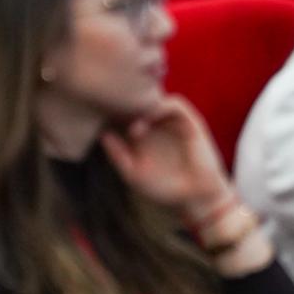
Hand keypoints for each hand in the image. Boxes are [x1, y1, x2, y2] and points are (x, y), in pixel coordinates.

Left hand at [99, 95, 231, 216]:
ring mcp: (174, 120)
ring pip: (156, 97)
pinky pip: (174, 104)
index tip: (98, 118)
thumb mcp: (134, 174)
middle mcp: (158, 123)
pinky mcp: (190, 121)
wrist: (195, 196)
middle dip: (125, 102)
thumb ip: (118, 156)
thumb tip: (102, 135)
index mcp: (143, 133)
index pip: (127, 111)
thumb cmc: (164, 188)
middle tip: (111, 115)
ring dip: (141, 106)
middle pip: (140, 99)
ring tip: (131, 127)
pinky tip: (145, 122)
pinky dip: (159, 107)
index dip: (113, 110)